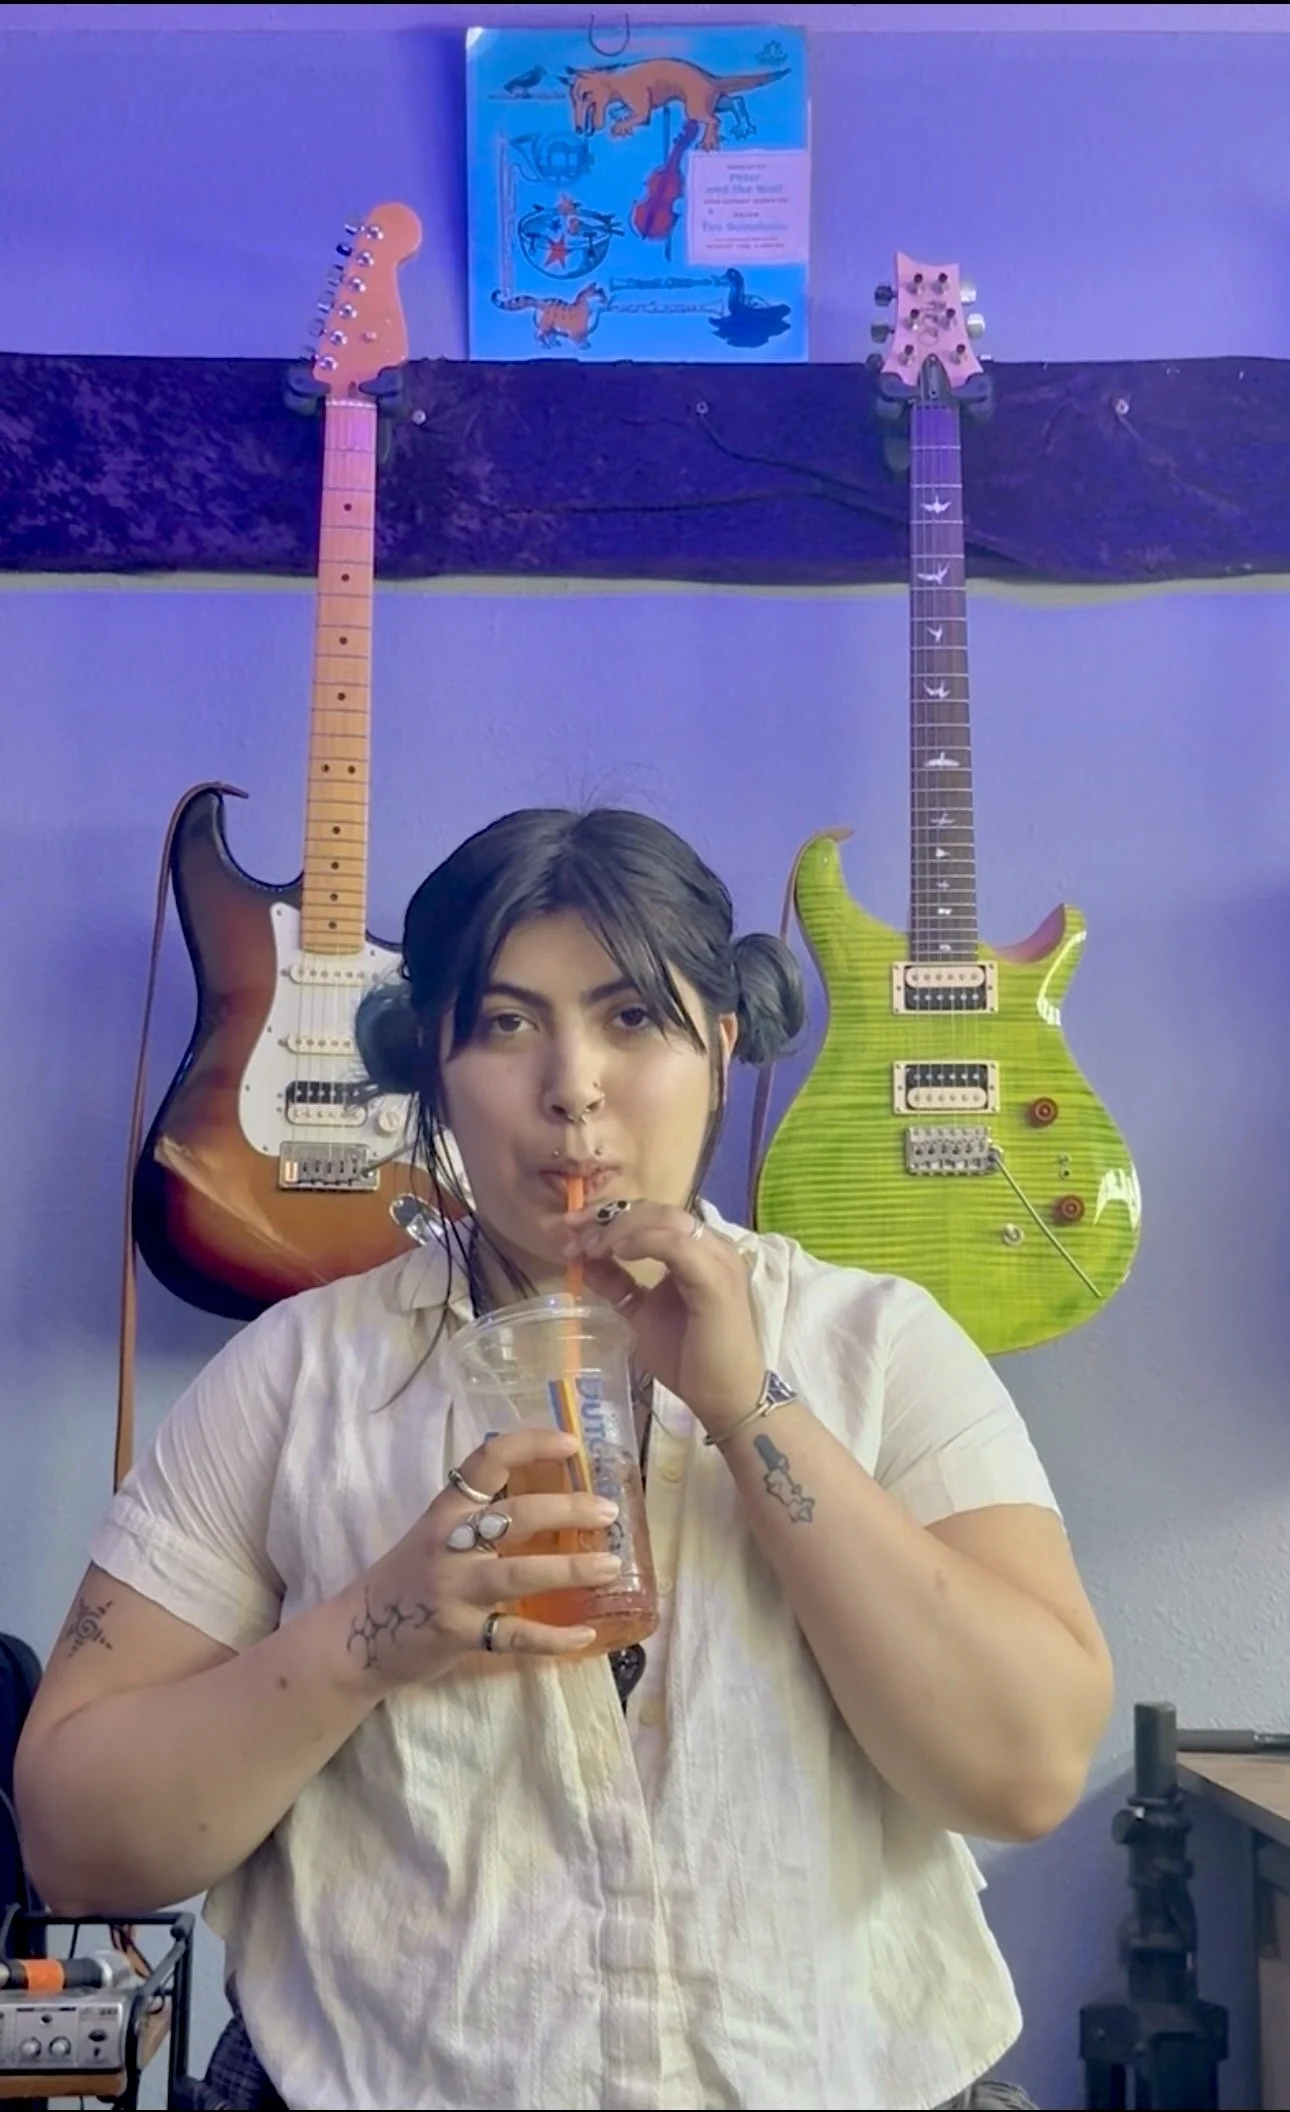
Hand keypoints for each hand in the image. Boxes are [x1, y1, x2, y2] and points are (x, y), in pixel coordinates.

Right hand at [339, 1428, 621, 1687]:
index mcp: (446, 1509)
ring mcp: (453, 1589)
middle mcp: (449, 1542)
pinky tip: (585, 1635)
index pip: (488, 1460)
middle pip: (516, 1515)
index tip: (572, 1445)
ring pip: (520, 1573)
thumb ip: (481, 1516)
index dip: (532, 1445)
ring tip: (610, 1566)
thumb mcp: (438, 1533)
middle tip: (608, 1512)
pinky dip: (554, 1638)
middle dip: (568, 1509)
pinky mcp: (458, 1633)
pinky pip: (515, 1635)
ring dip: (571, 1569)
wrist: (358, 1636)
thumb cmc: (409, 1578)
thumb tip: (553, 1499)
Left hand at [563, 1199, 765, 1436]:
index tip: (571, 1229)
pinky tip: (616, 1253)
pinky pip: (675, 1244)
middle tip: (570, 1232)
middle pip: (656, 1210)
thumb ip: (619, 1285)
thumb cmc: (690, 1359)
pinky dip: (642, 1242)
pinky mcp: (716, 1278)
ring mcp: (718, 1259)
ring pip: (665, 1220)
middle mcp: (713, 1246)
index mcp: (699, 1251)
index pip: (652, 1215)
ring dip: (620, 1228)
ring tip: (589, 1247)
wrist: (724, 1398)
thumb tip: (584, 1261)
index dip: (609, 1215)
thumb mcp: (642, 1314)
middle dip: (607, 1216)